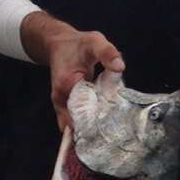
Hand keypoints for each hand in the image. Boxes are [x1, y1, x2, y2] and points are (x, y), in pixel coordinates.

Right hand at [19, 10, 124, 129]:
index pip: (82, 110)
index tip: (114, 127)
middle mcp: (61, 98)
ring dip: (91, 130)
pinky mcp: (66, 105)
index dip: (98, 120)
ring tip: (111, 137)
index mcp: (67, 84)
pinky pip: (75, 121)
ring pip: (76, 124)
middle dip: (96, 129)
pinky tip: (102, 131)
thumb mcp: (95, 42)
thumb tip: (120, 66)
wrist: (60, 44)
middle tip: (116, 136)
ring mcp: (62, 104)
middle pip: (78, 122)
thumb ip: (107, 53)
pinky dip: (87, 126)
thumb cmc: (79, 44)